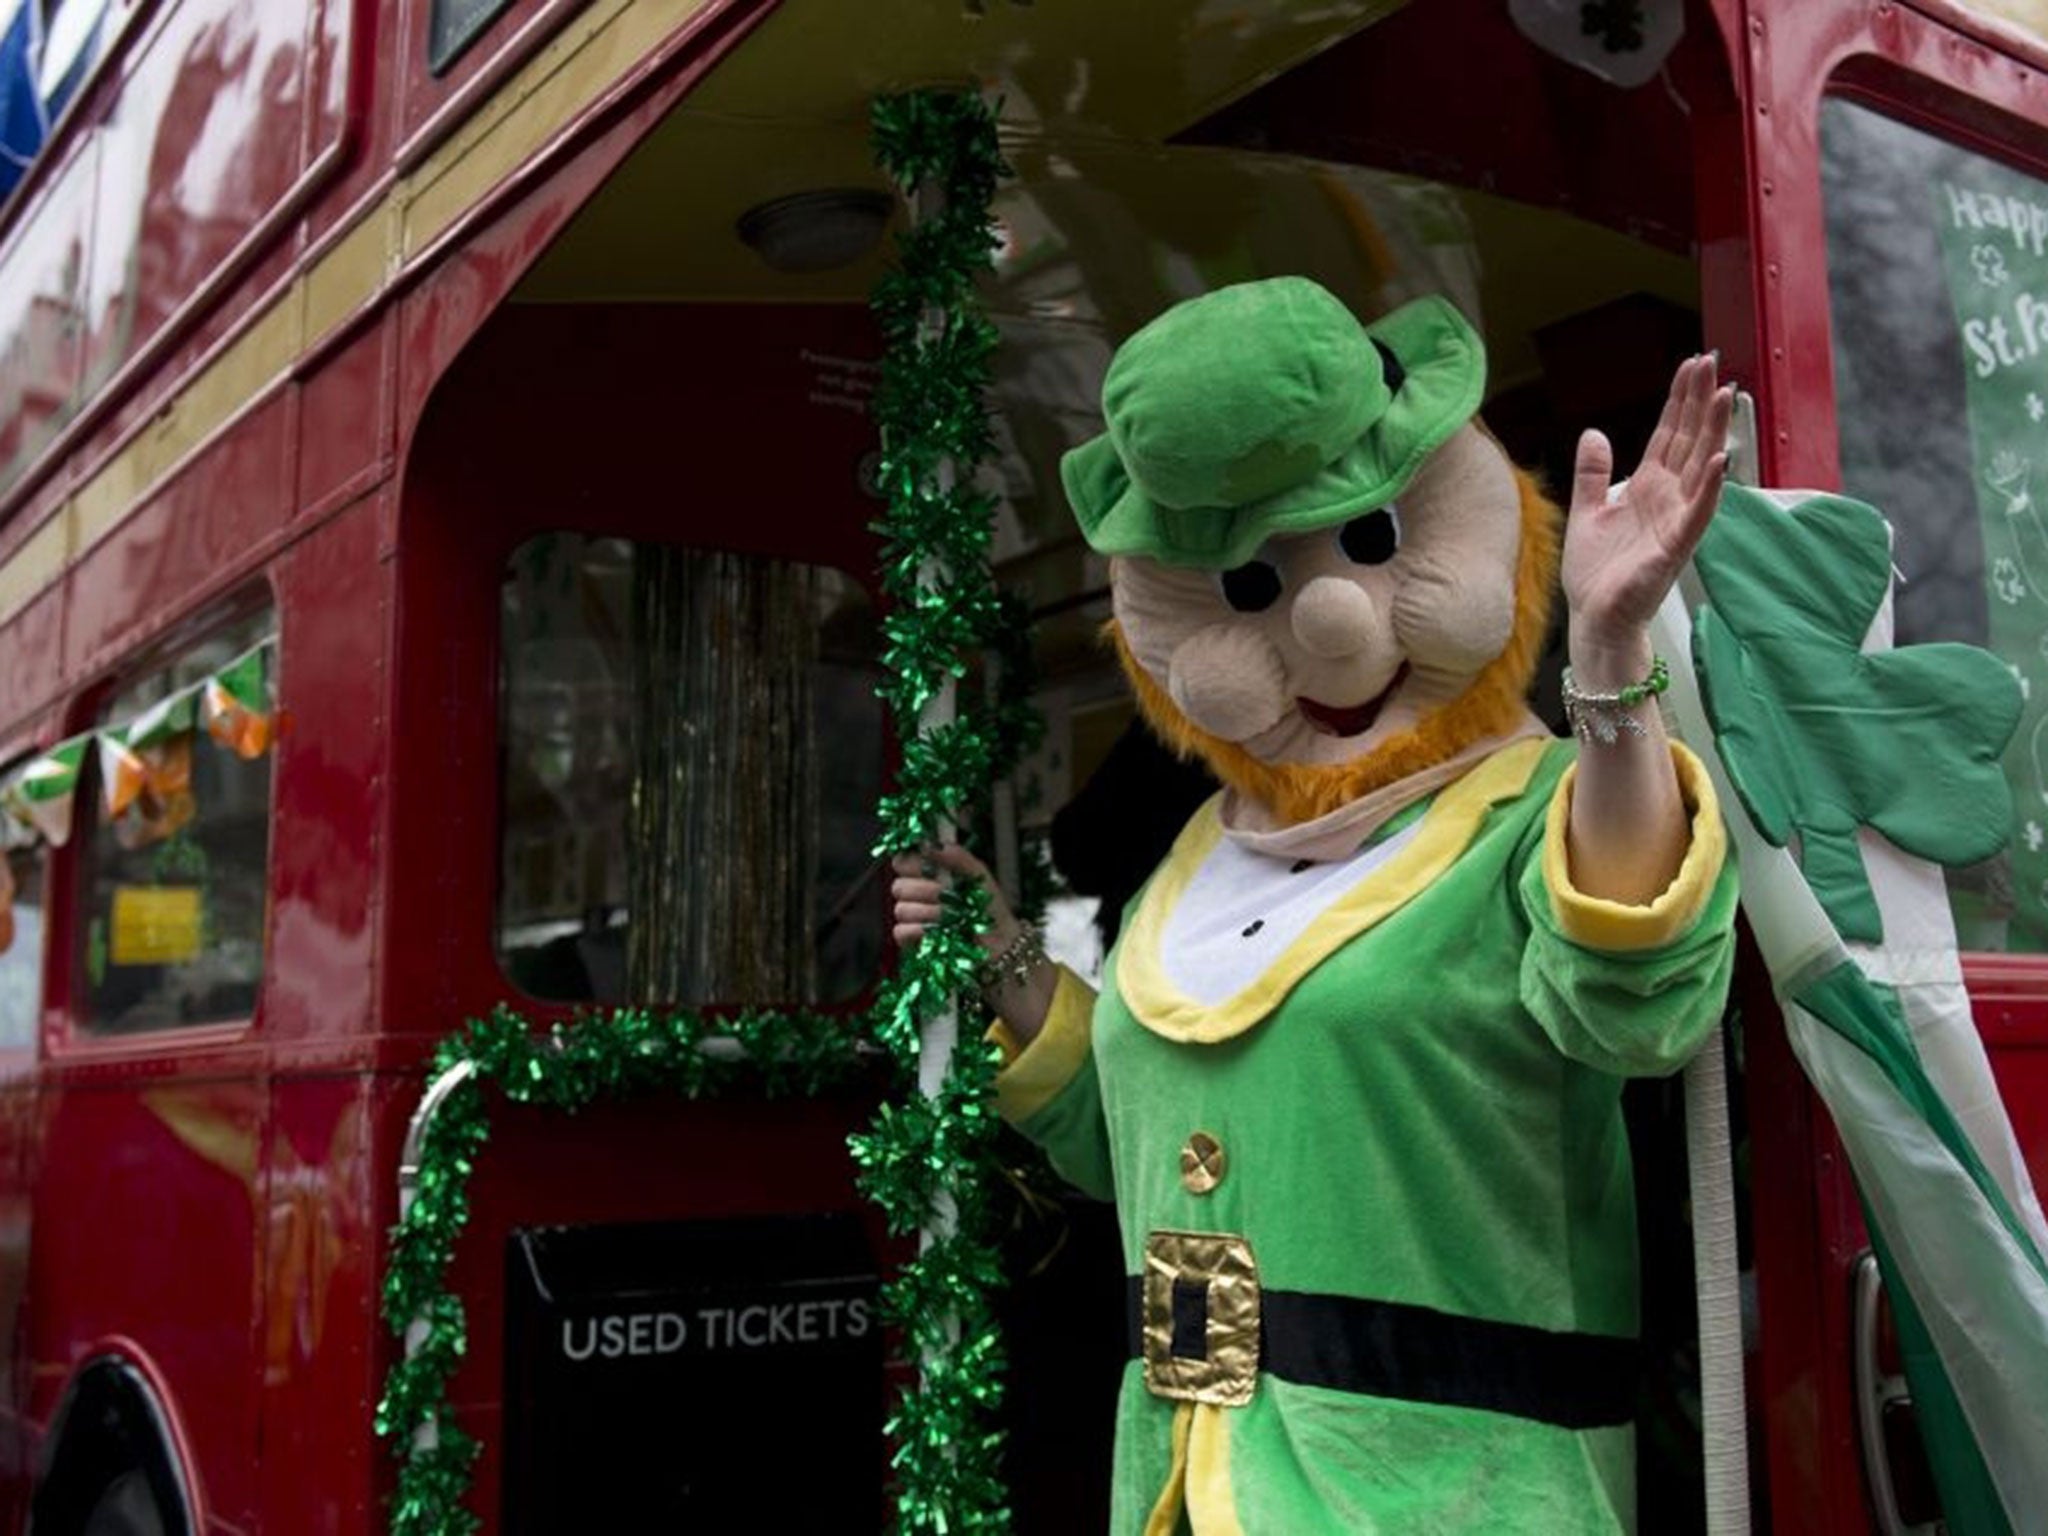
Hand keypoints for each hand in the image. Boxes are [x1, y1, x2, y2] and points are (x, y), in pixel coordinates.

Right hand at [890, 844, 1017, 957]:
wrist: (998, 938)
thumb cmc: (987, 905)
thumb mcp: (978, 874)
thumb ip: (957, 855)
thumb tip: (929, 845)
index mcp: (927, 874)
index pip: (901, 862)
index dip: (910, 863)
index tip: (926, 865)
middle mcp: (915, 894)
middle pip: (898, 886)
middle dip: (924, 889)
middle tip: (946, 893)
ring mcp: (911, 917)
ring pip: (901, 909)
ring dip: (928, 912)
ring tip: (951, 915)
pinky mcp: (910, 939)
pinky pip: (901, 931)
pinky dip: (920, 930)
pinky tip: (938, 930)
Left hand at [1562, 354, 1733, 662]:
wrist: (1594, 618)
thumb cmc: (1596, 573)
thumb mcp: (1586, 512)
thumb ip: (1592, 473)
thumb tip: (1594, 433)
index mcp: (1647, 487)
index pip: (1668, 433)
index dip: (1679, 399)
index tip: (1692, 365)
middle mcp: (1668, 498)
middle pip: (1690, 440)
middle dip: (1700, 401)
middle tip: (1713, 362)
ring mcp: (1676, 520)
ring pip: (1702, 467)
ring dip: (1714, 432)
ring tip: (1724, 395)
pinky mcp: (1676, 547)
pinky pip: (1699, 512)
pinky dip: (1711, 487)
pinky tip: (1722, 460)